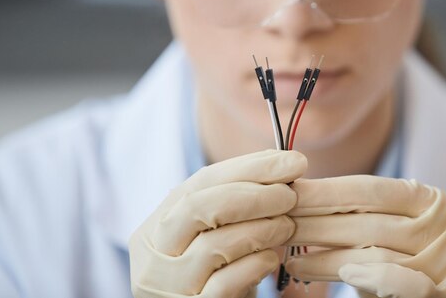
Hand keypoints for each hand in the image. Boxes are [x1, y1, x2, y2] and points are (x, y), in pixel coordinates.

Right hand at [129, 150, 306, 297]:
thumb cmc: (212, 274)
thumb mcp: (211, 236)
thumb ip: (232, 205)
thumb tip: (282, 165)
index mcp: (155, 226)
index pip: (201, 183)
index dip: (250, 167)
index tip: (292, 161)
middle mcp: (154, 255)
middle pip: (199, 207)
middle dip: (253, 195)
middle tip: (290, 194)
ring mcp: (168, 286)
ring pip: (214, 246)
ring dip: (261, 229)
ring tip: (287, 226)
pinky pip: (226, 283)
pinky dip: (256, 264)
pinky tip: (272, 258)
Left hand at [286, 176, 445, 297]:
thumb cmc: (415, 261)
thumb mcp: (398, 230)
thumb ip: (365, 217)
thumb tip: (303, 201)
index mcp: (433, 199)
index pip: (370, 189)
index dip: (324, 192)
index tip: (288, 193)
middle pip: (367, 220)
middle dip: (316, 222)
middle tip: (278, 222)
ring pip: (374, 251)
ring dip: (324, 255)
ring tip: (290, 257)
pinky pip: (402, 282)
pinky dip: (369, 277)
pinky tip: (338, 276)